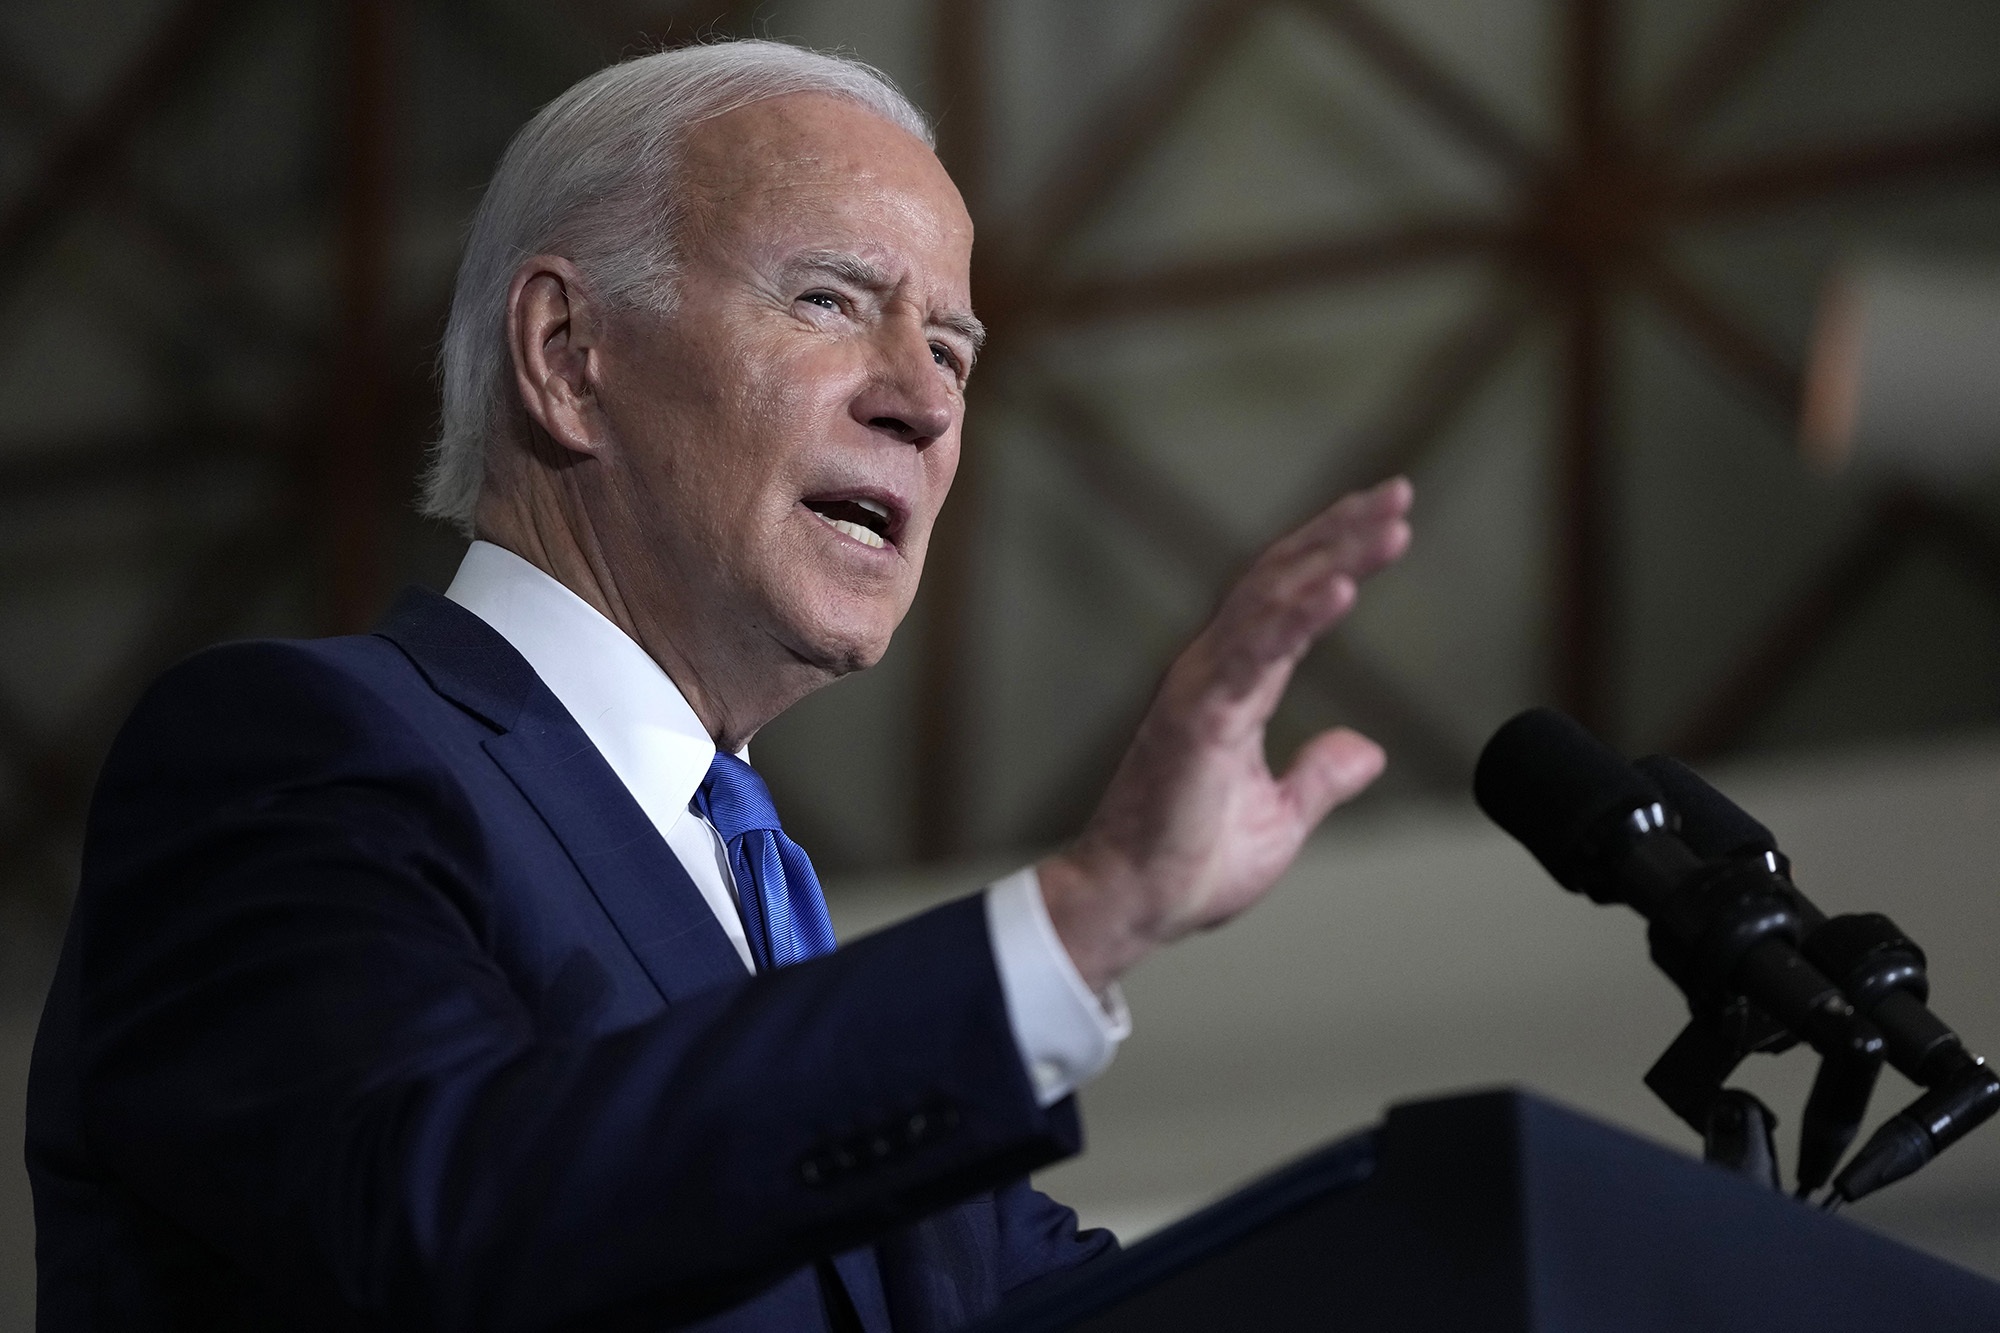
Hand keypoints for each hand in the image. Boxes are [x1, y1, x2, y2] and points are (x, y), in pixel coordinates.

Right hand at [1037, 476, 1412, 991]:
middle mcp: (1210, 672)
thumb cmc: (1188, 866)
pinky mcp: (1198, 719)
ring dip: (1332, 556)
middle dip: (1341, 532)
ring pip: (1271, 601)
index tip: (1387, 520)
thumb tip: (1365, 749)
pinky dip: (1299, 615)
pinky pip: (1254, 654)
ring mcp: (1199, 689)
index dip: (1335, 554)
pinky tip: (1342, 585)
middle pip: (1281, 579)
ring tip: (1388, 522)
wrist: (1131, 905)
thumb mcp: (1279, 819)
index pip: (1286, 601)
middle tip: (1400, 491)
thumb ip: (1319, 778)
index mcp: (1229, 688)